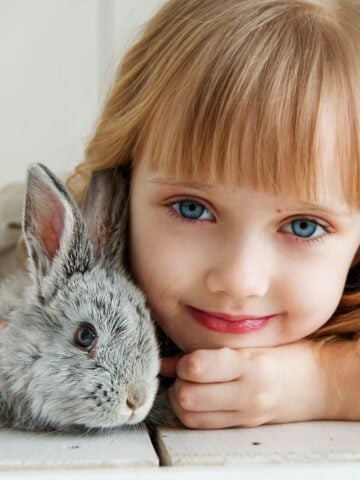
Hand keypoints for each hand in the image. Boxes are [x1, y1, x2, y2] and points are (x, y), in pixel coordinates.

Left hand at [160, 341, 328, 428]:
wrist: (319, 383)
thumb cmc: (289, 354)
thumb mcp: (254, 342)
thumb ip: (214, 350)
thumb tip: (170, 362)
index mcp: (250, 364)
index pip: (197, 367)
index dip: (183, 362)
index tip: (187, 358)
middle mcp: (248, 392)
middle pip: (188, 396)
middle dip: (178, 383)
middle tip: (184, 373)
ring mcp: (246, 414)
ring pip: (192, 416)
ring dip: (181, 401)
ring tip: (189, 386)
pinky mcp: (244, 426)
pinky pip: (204, 426)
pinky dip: (193, 413)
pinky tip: (198, 399)